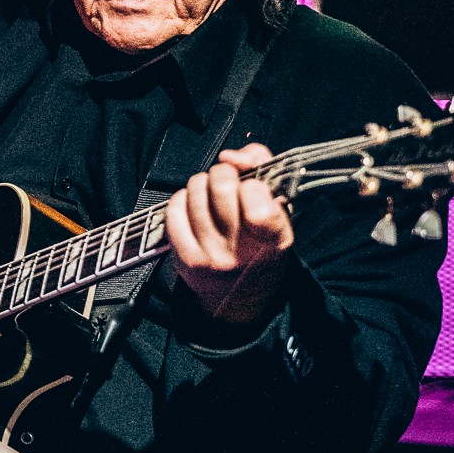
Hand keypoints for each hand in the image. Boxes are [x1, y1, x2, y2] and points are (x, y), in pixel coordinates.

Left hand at [165, 143, 295, 327]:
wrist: (244, 297)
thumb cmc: (262, 242)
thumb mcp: (279, 210)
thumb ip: (264, 169)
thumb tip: (230, 156)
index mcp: (274, 240)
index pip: (258, 202)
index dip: (252, 184)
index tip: (253, 187)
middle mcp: (242, 252)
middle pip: (221, 186)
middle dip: (223, 172)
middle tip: (227, 180)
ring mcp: (210, 256)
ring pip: (195, 191)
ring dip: (202, 183)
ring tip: (211, 194)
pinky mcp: (184, 259)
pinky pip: (174, 210)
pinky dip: (182, 199)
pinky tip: (193, 206)